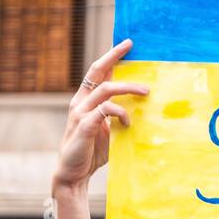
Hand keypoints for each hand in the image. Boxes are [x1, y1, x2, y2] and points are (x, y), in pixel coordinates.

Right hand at [52, 38, 149, 192]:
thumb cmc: (91, 152)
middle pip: (97, 71)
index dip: (111, 57)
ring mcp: (80, 113)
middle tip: (130, 45)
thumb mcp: (107, 130)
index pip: (97, 72)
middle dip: (113, 56)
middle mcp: (80, 102)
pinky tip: (127, 124)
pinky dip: (120, 114)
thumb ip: (116, 116)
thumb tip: (141, 108)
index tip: (126, 44)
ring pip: (105, 90)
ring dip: (127, 87)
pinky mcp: (85, 125)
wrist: (73, 174)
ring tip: (146, 91)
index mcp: (84, 100)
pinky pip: (105, 111)